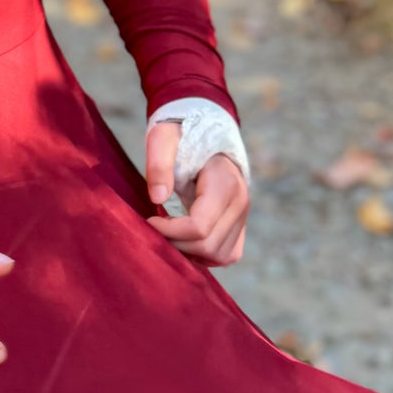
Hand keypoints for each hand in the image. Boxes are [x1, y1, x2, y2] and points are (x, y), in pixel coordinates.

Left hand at [143, 121, 249, 265]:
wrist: (205, 137)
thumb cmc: (181, 137)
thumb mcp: (164, 140)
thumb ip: (159, 165)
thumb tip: (158, 198)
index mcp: (225, 184)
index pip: (199, 227)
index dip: (170, 231)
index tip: (150, 220)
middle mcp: (240, 204)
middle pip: (207, 246)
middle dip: (176, 243)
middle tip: (156, 228)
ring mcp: (243, 218)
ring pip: (218, 256)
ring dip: (189, 252)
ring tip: (169, 234)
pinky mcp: (240, 228)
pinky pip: (225, 255)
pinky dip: (203, 255)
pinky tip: (184, 241)